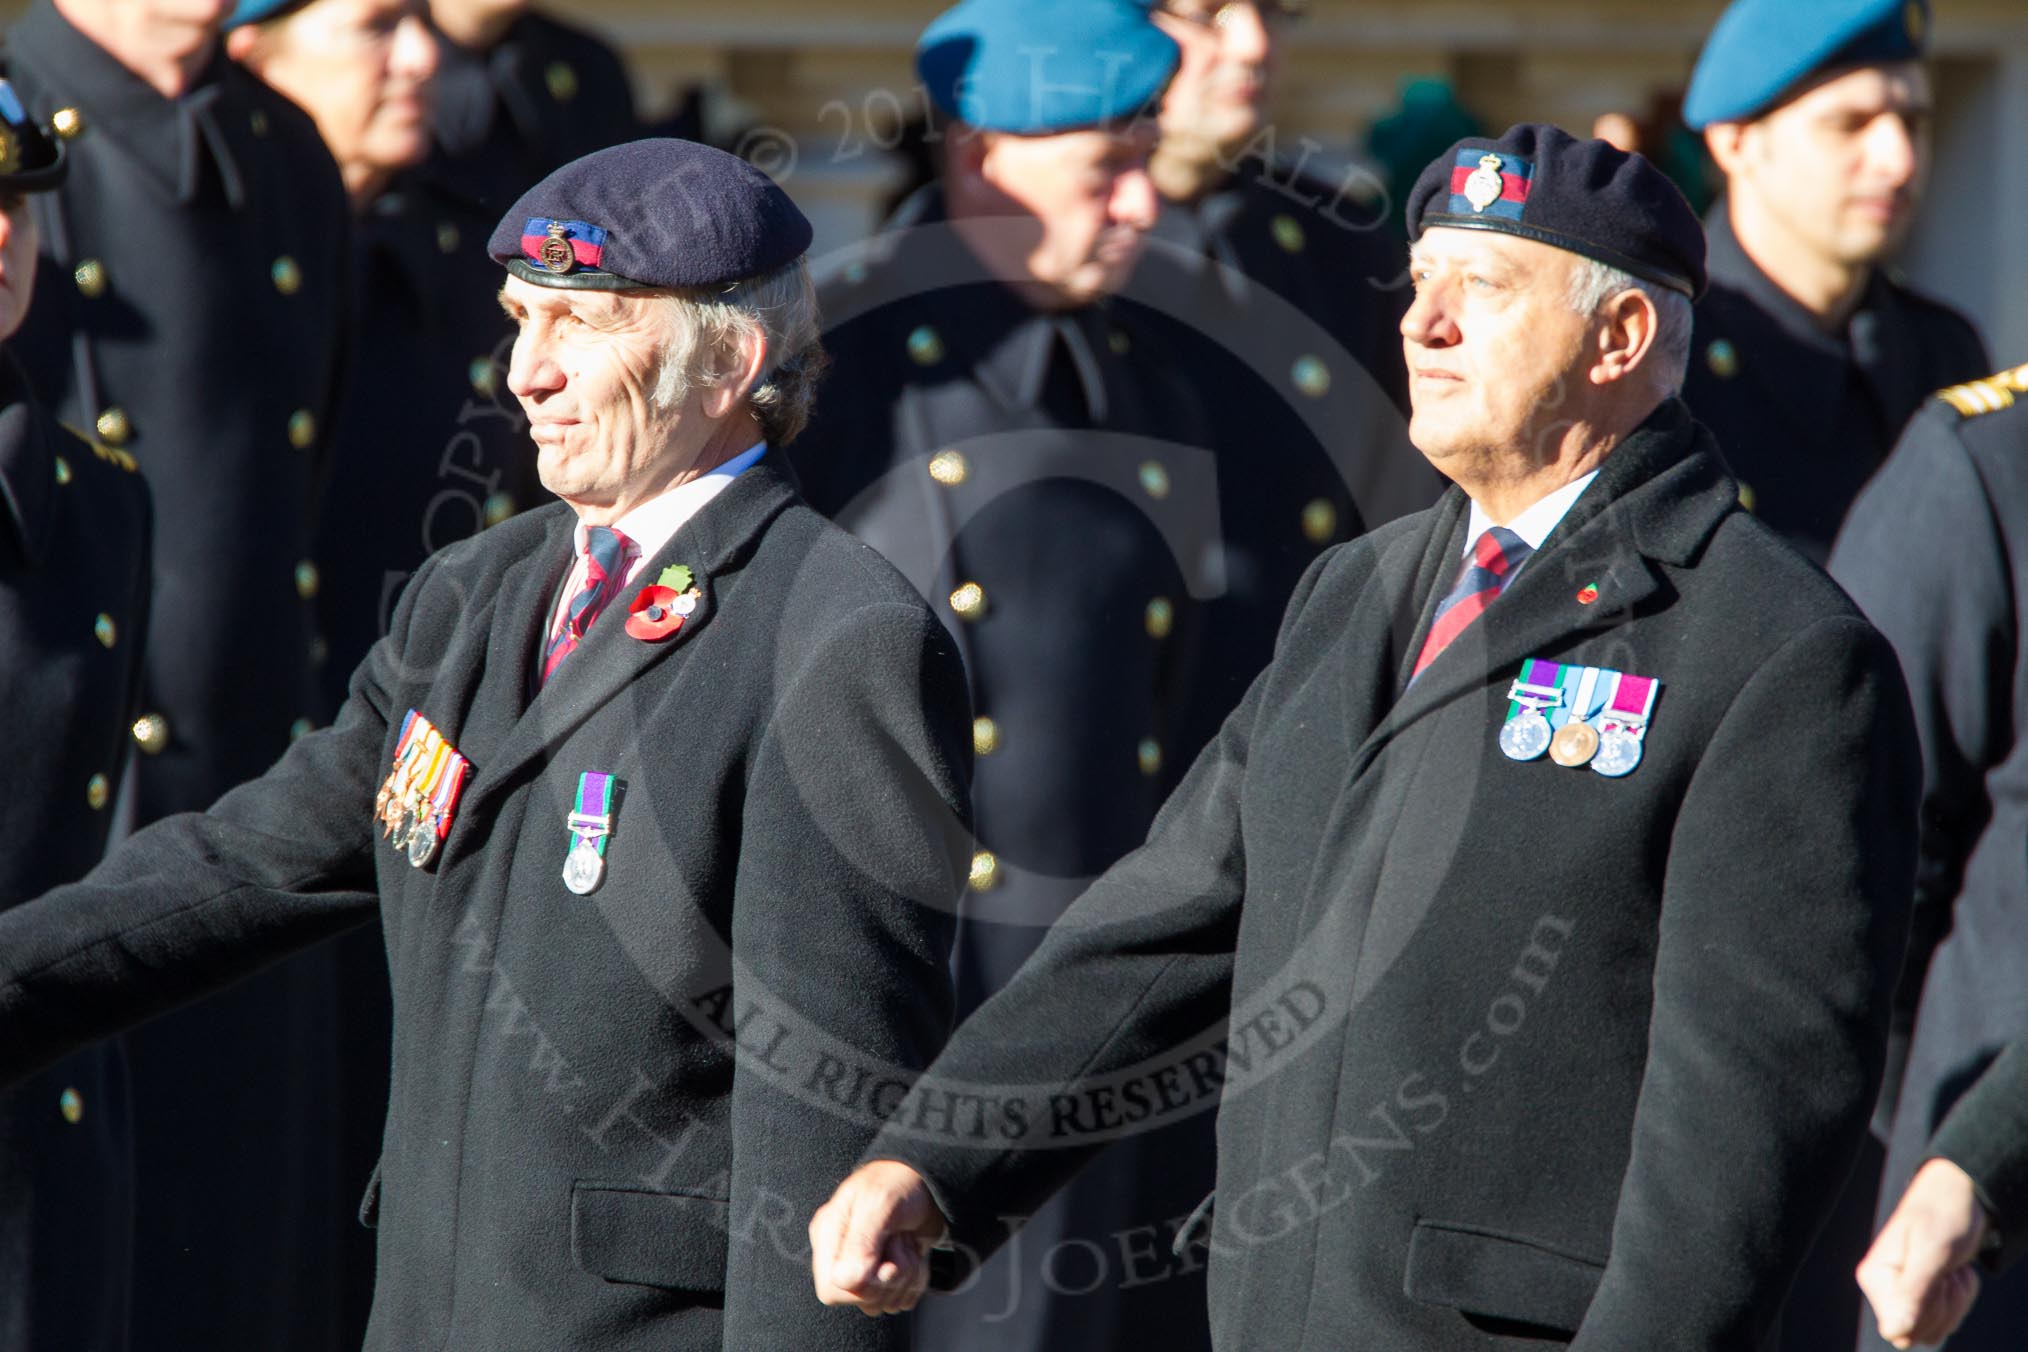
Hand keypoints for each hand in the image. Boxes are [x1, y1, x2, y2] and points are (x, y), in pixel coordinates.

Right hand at [809, 1159, 948, 1316]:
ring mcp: (865, 1268)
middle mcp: (843, 1256)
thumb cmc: (899, 1183)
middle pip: (864, 1300)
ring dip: (908, 1277)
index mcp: (829, 1235)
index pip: (832, 1291)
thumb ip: (862, 1241)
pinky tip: (915, 1253)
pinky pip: (903, 1300)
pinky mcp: (887, 1277)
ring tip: (907, 1242)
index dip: (863, 1286)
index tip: (885, 1261)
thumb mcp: (880, 1203)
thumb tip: (848, 1281)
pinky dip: (917, 1281)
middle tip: (900, 1240)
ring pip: (885, 1303)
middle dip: (893, 1277)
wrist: (928, 1182)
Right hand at [1858, 1157, 1990, 1347]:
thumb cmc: (1944, 1214)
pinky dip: (1961, 1299)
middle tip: (1947, 1269)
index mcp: (1874, 1277)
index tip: (1937, 1276)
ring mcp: (1903, 1294)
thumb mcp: (1933, 1253)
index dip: (1928, 1311)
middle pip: (1919, 1334)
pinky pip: (1945, 1321)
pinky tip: (1954, 1271)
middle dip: (1945, 1306)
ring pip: (1934, 1330)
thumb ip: (1912, 1293)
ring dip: (1956, 1302)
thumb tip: (1893, 1333)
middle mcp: (1883, 1289)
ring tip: (1951, 1268)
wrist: (1961, 1196)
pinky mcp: (1921, 1296)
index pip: (1899, 1329)